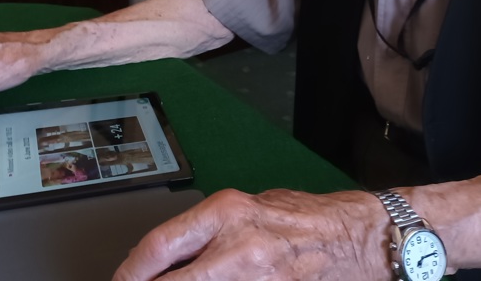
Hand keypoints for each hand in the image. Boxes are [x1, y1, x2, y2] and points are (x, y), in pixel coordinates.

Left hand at [112, 187, 388, 280]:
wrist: (358, 238)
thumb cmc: (307, 218)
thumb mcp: (254, 206)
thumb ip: (214, 227)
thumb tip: (179, 249)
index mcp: (228, 212)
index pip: (160, 245)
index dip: (132, 271)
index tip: (122, 280)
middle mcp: (235, 246)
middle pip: (171, 280)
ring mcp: (254, 279)